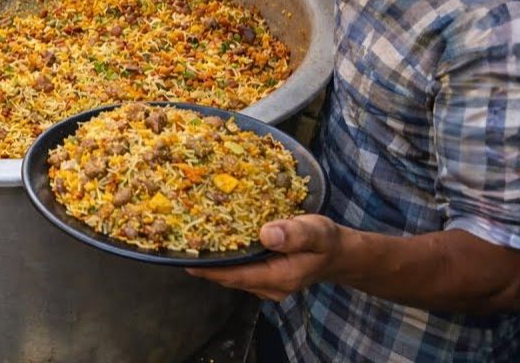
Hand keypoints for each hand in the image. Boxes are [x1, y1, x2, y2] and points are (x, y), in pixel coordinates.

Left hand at [187, 215, 346, 300]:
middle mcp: (267, 286)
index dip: (209, 269)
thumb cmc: (327, 242)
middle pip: (228, 277)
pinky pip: (237, 269)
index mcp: (278, 278)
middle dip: (205, 263)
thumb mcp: (316, 232)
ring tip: (189, 240)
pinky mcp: (262, 276)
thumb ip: (294, 234)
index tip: (186, 258)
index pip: (235, 276)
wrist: (338, 254)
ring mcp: (264, 284)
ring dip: (212, 260)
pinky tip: (211, 241)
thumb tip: (267, 234)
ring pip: (231, 274)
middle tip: (180, 242)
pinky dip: (224, 257)